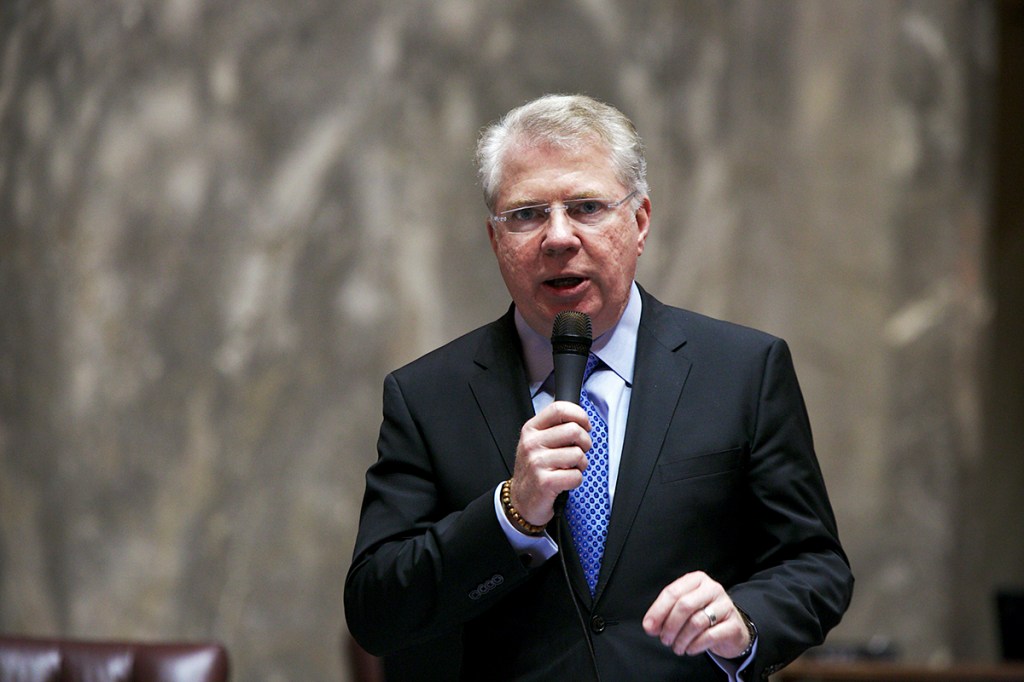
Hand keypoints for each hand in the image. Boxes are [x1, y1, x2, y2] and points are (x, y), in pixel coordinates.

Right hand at [508, 401, 591, 526]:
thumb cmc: (534, 470)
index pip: (558, 409)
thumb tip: (582, 421)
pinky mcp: (545, 482)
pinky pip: (576, 476)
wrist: (521, 501)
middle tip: (579, 452)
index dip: (579, 415)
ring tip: (569, 469)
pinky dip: (576, 480)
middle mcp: (531, 443)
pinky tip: (565, 481)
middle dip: (585, 443)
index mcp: (531, 429)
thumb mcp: (537, 443)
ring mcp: (536, 462)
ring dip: (581, 464)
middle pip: (573, 430)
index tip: (585, 425)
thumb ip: (555, 429)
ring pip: (578, 454)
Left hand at [642, 571, 751, 658]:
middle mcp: (712, 588)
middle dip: (670, 626)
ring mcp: (725, 605)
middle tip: (664, 639)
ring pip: (696, 622)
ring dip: (682, 639)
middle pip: (684, 606)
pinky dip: (695, 645)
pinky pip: (709, 636)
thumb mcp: (684, 609)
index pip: (672, 592)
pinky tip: (690, 649)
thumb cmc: (703, 616)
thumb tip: (650, 626)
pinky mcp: (733, 624)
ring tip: (677, 647)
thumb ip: (665, 614)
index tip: (649, 627)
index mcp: (696, 580)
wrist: (731, 629)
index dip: (658, 611)